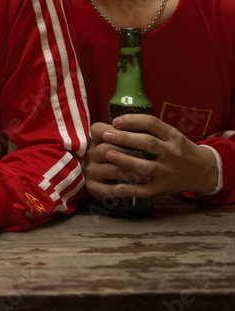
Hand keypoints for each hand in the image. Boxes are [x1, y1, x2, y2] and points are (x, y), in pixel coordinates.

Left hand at [85, 116, 218, 198]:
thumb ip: (151, 129)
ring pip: (146, 166)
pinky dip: (132, 189)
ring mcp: (169, 171)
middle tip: (106, 135)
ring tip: (109, 154)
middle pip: (148, 143)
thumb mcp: (171, 135)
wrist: (204, 171)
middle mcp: (172, 153)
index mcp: (173, 136)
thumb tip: (118, 123)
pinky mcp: (165, 187)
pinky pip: (147, 190)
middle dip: (125, 138)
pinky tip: (118, 187)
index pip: (153, 124)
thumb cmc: (179, 150)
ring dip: (126, 160)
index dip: (133, 120)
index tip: (116, 121)